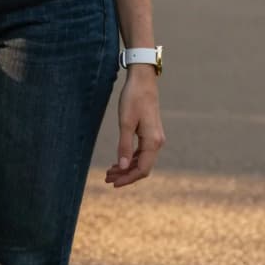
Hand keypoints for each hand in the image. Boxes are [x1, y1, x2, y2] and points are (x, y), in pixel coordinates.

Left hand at [105, 66, 164, 187]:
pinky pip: (142, 152)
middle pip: (143, 167)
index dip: (128, 179)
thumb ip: (124, 146)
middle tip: (107, 178)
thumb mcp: (125, 123)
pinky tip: (119, 161)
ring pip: (142, 160)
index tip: (113, 183)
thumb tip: (124, 167)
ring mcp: (155, 138)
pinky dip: (131, 158)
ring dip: (127, 168)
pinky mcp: (150, 133)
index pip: (143, 169)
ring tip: (109, 171)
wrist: (142, 80)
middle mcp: (157, 142)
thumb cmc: (133, 98)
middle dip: (125, 175)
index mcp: (153, 141)